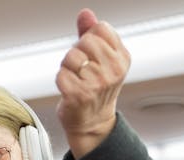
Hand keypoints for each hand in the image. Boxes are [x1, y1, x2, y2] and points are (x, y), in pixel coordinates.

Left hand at [55, 8, 129, 156]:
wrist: (92, 123)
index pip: (100, 29)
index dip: (89, 39)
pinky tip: (70, 90)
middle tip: (81, 70)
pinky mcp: (79, 96)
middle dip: (76, 53)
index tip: (92, 55)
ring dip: (67, 68)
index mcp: (122, 58)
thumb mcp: (100, 59)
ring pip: (70, 57)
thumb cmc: (95, 88)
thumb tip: (85, 13)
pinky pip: (60, 75)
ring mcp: (97, 84)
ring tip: (76, 80)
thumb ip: (91, 34)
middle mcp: (113, 71)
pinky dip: (61, 81)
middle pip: (84, 41)